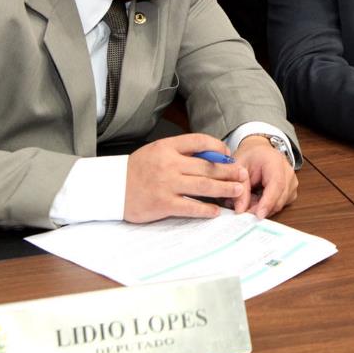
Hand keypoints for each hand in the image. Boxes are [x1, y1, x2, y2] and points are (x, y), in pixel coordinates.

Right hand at [124, 134, 249, 222]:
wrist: (111, 188)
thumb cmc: (136, 170)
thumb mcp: (157, 151)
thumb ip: (180, 152)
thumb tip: (210, 156)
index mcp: (167, 147)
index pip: (200, 141)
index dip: (218, 147)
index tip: (228, 154)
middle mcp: (169, 164)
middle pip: (207, 166)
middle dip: (229, 170)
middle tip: (243, 174)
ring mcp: (167, 184)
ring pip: (203, 185)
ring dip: (224, 189)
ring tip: (238, 191)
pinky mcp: (163, 204)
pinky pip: (190, 206)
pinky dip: (205, 209)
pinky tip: (215, 211)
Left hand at [234, 135, 297, 218]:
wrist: (259, 151)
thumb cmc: (250, 156)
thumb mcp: (238, 167)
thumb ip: (240, 188)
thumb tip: (241, 210)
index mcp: (275, 161)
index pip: (277, 184)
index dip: (268, 202)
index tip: (258, 215)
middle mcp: (288, 172)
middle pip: (280, 197)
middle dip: (261, 208)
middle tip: (244, 211)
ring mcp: (292, 182)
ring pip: (280, 204)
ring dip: (263, 207)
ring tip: (249, 199)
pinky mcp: (291, 190)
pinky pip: (280, 204)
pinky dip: (267, 206)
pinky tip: (257, 199)